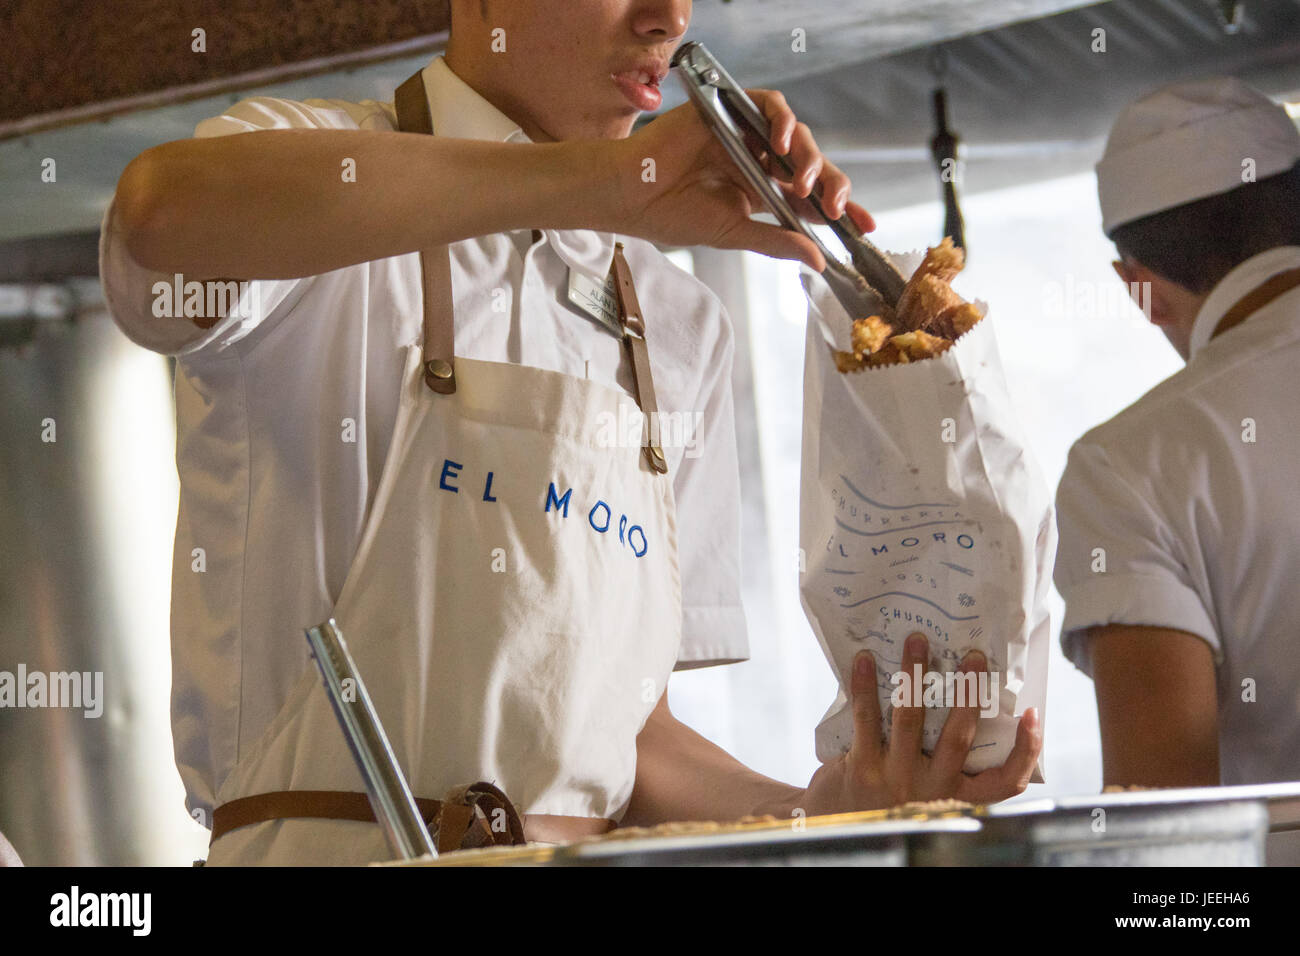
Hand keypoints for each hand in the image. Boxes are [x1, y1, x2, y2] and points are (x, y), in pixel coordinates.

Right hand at [599, 89, 874, 269]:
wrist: (634, 196)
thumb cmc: (673, 214)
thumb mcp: (736, 233)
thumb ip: (777, 241)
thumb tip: (818, 259)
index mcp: (762, 190)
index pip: (812, 196)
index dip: (840, 207)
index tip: (865, 227)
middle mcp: (759, 159)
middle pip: (810, 163)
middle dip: (832, 185)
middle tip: (838, 208)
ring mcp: (746, 134)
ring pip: (795, 134)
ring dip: (807, 158)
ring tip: (803, 185)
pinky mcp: (731, 110)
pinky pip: (769, 104)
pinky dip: (781, 121)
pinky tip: (779, 145)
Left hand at [798, 632, 1041, 814]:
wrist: (838, 824)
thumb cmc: (887, 796)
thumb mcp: (924, 788)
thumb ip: (942, 758)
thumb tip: (961, 699)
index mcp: (954, 794)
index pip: (1004, 783)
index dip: (1026, 751)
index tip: (1033, 716)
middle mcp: (930, 789)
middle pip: (959, 739)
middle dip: (968, 693)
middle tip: (974, 656)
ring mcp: (896, 779)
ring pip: (910, 719)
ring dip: (915, 674)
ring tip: (917, 640)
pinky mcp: (863, 768)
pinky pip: (867, 719)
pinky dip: (866, 686)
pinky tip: (864, 661)